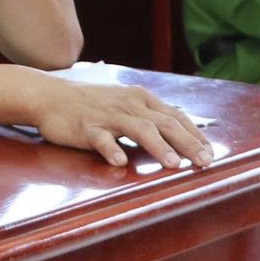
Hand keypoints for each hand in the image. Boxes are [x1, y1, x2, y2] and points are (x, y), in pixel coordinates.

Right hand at [29, 76, 212, 169]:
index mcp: (141, 98)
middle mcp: (129, 105)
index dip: (195, 135)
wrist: (49, 96)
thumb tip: (177, 137)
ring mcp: (108, 116)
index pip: (176, 116)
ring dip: (158, 146)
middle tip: (204, 163)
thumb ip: (148, 117)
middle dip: (188, 144)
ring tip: (173, 164)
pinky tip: (120, 162)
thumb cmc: (89, 104)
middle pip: (165, 123)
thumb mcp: (123, 104)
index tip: (210, 154)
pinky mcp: (86, 127)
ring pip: (139, 129)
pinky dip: (112, 150)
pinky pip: (101, 139)